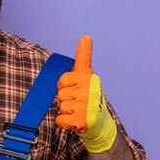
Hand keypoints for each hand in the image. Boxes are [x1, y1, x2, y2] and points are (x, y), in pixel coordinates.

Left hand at [56, 36, 116, 152]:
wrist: (100, 124)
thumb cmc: (89, 97)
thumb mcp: (87, 76)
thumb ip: (84, 57)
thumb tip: (86, 36)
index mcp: (88, 78)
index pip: (63, 79)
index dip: (65, 85)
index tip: (79, 82)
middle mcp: (88, 90)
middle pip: (60, 93)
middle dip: (66, 99)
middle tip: (79, 103)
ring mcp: (85, 105)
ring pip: (61, 106)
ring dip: (66, 111)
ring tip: (79, 111)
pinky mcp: (81, 120)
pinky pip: (60, 120)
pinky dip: (65, 123)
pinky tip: (76, 121)